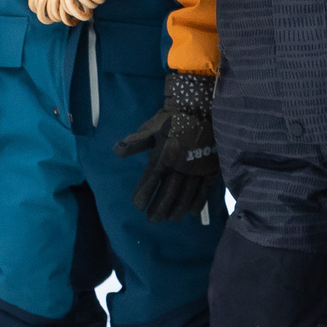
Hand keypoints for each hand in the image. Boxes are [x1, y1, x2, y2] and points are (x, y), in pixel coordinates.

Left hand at [112, 71, 217, 221]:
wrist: (199, 108)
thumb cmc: (171, 119)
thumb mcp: (150, 128)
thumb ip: (134, 143)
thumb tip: (116, 151)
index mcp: (164, 155)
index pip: (151, 180)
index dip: (144, 194)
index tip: (138, 205)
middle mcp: (180, 165)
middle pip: (168, 192)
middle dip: (159, 207)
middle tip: (152, 218)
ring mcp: (197, 168)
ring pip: (186, 195)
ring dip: (176, 209)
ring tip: (169, 218)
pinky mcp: (210, 168)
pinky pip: (204, 190)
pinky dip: (197, 203)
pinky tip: (191, 212)